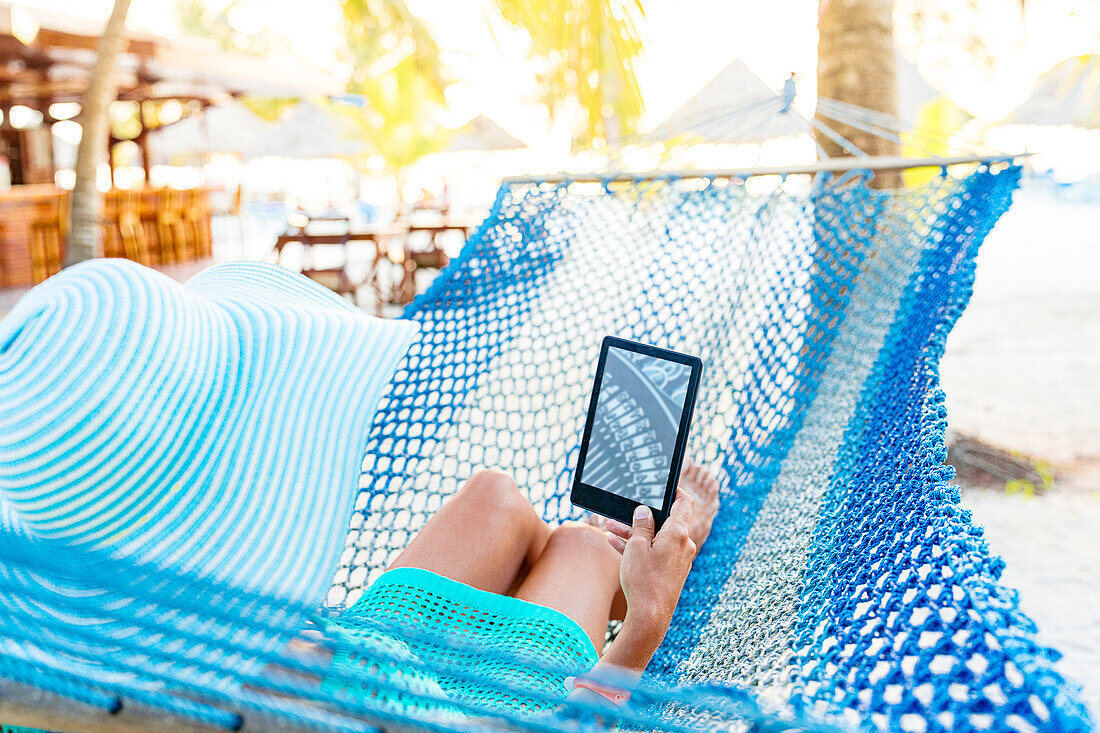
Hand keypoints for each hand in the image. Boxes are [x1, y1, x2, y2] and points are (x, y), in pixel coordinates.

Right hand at [605, 490, 695, 648]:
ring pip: (657, 538)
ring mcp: (678, 559)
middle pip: (665, 521)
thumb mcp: (637, 546)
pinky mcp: (671, 571)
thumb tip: (644, 511)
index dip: (674, 491)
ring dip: (635, 532)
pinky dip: (640, 547)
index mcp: (678, 534)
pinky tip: (616, 543)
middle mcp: (684, 545)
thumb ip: (641, 525)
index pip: (684, 503)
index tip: (662, 486)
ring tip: (610, 527)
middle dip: (642, 516)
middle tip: (623, 511)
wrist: (650, 617)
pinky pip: (656, 552)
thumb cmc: (644, 580)